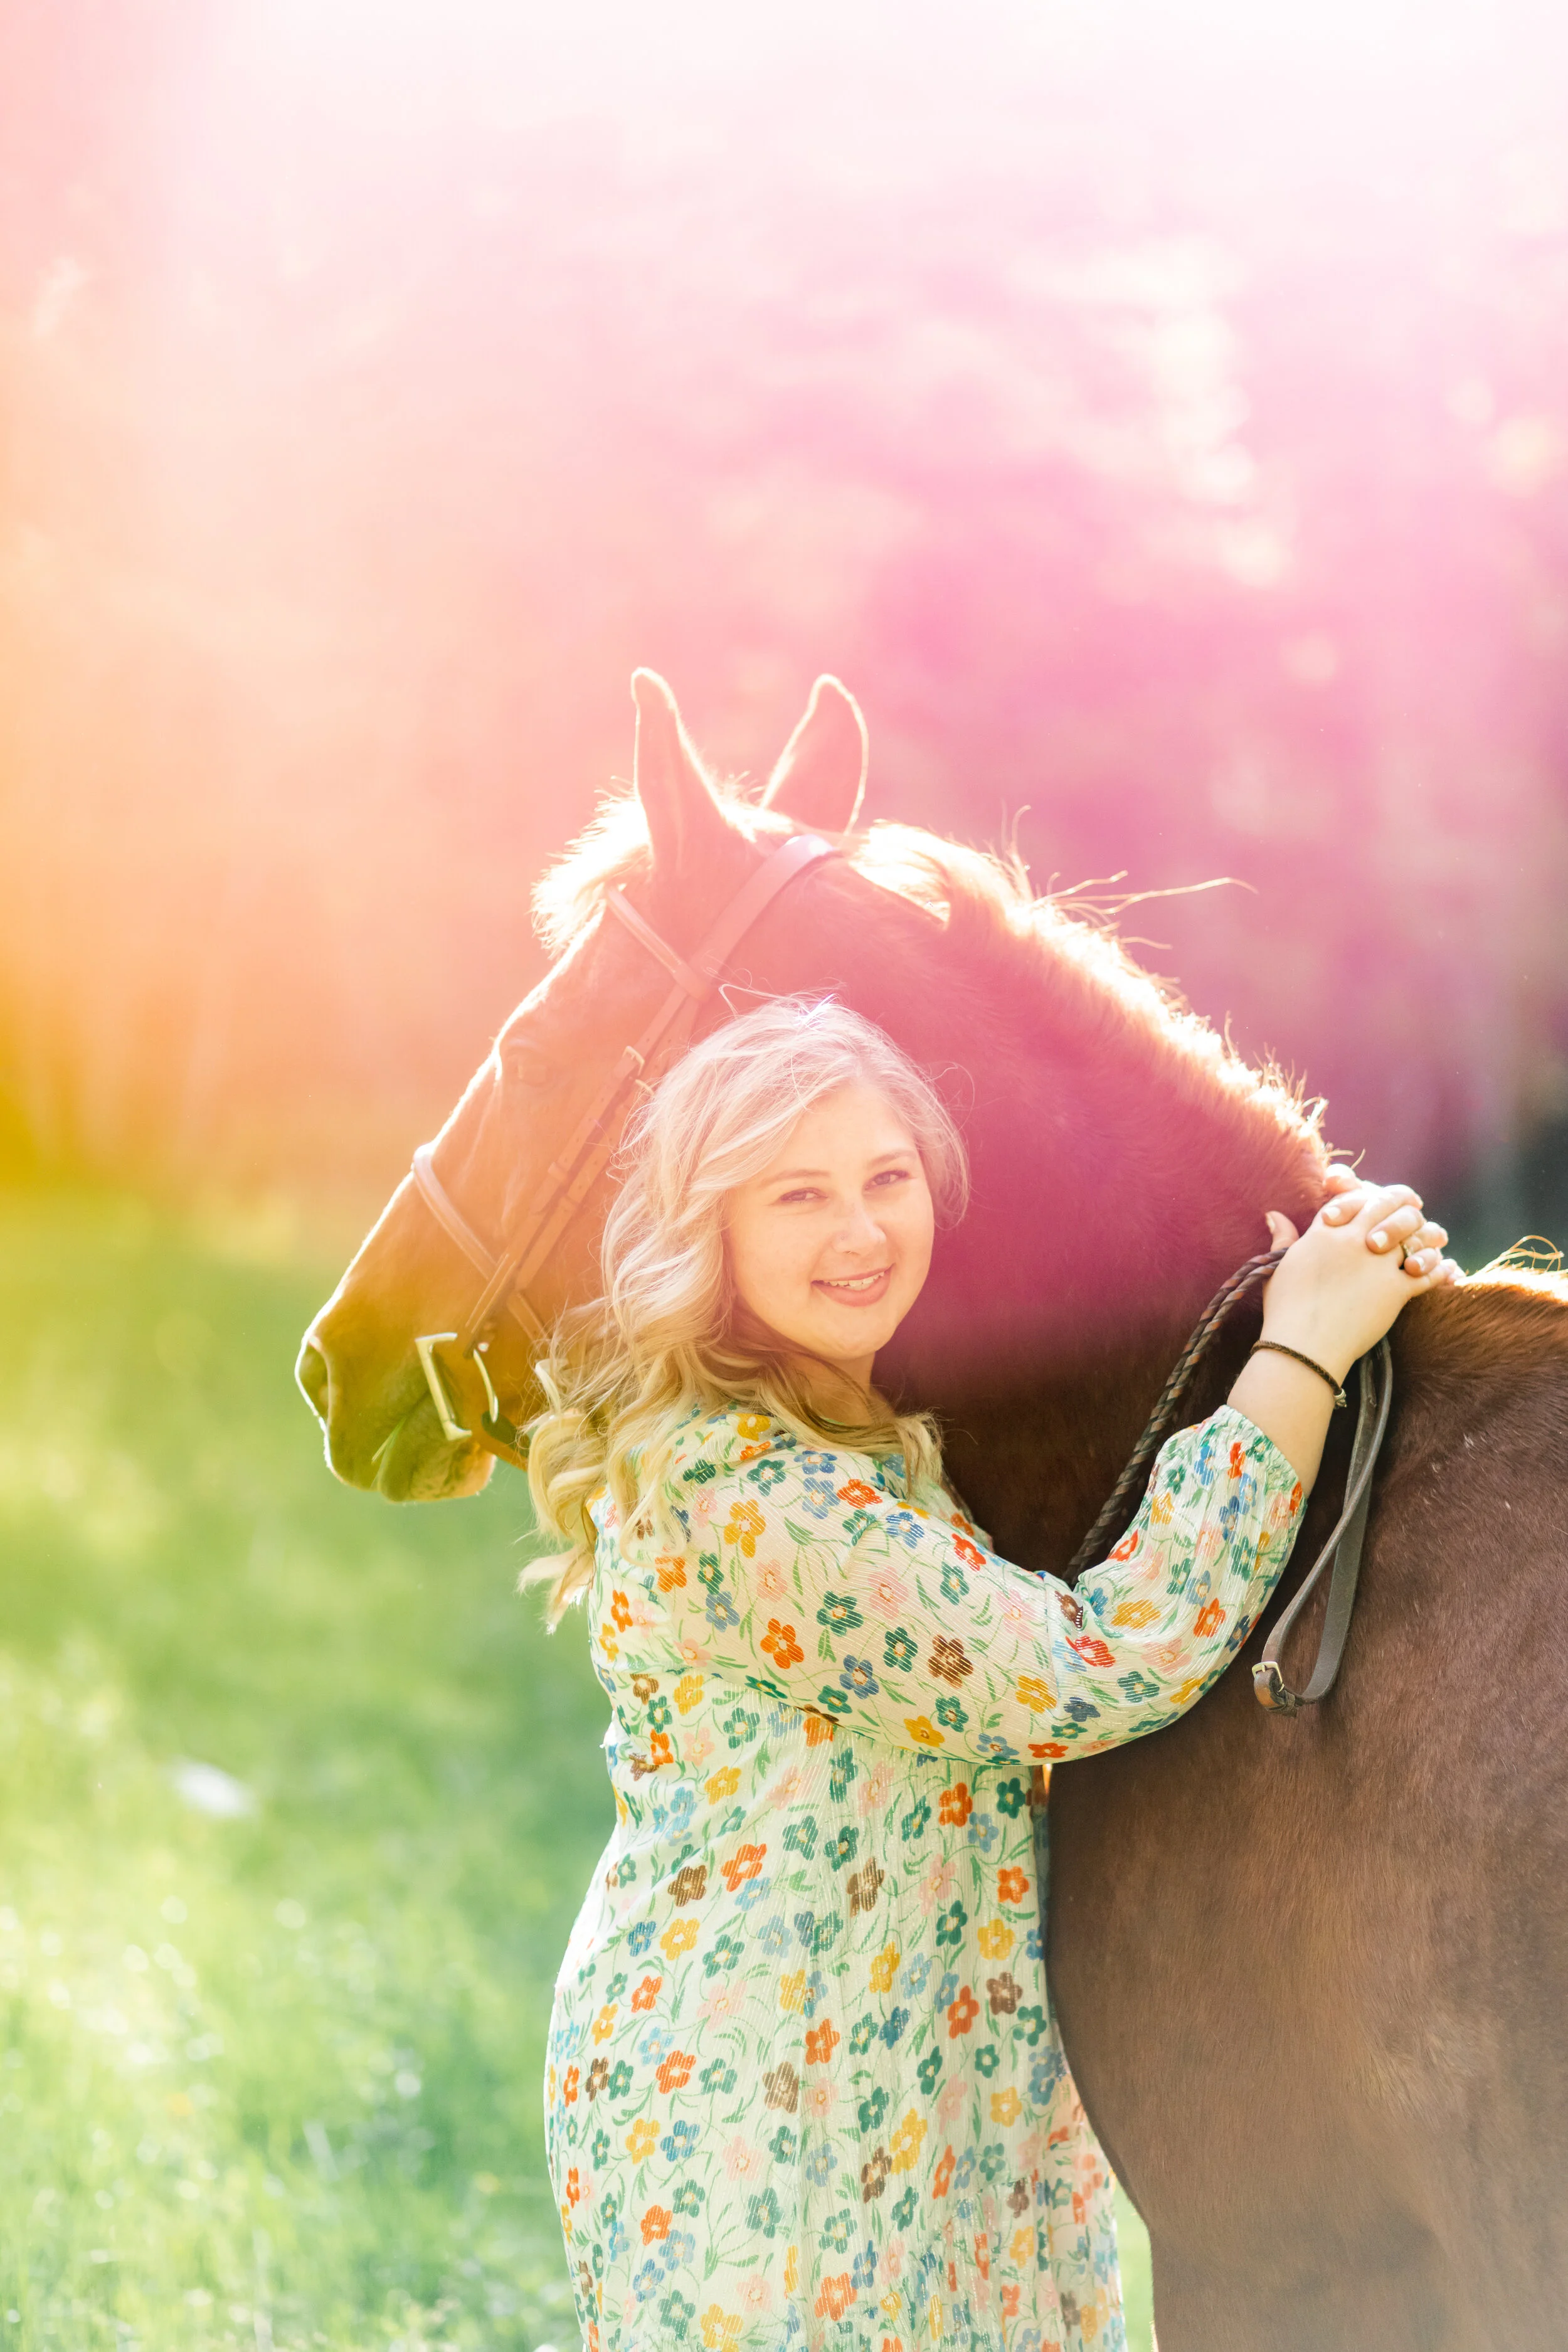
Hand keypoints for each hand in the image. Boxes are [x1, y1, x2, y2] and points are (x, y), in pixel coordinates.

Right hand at [1258, 1179, 1460, 1382]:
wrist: (1303, 1346)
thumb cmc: (1285, 1310)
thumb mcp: (1278, 1267)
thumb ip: (1283, 1237)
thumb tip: (1274, 1214)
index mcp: (1325, 1232)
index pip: (1354, 1198)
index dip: (1368, 1195)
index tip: (1379, 1198)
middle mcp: (1354, 1240)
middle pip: (1388, 1205)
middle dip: (1403, 1203)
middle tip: (1415, 1206)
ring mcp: (1378, 1264)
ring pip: (1415, 1233)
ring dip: (1428, 1233)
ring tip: (1436, 1236)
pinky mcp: (1396, 1290)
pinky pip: (1429, 1272)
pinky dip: (1441, 1269)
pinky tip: (1448, 1268)